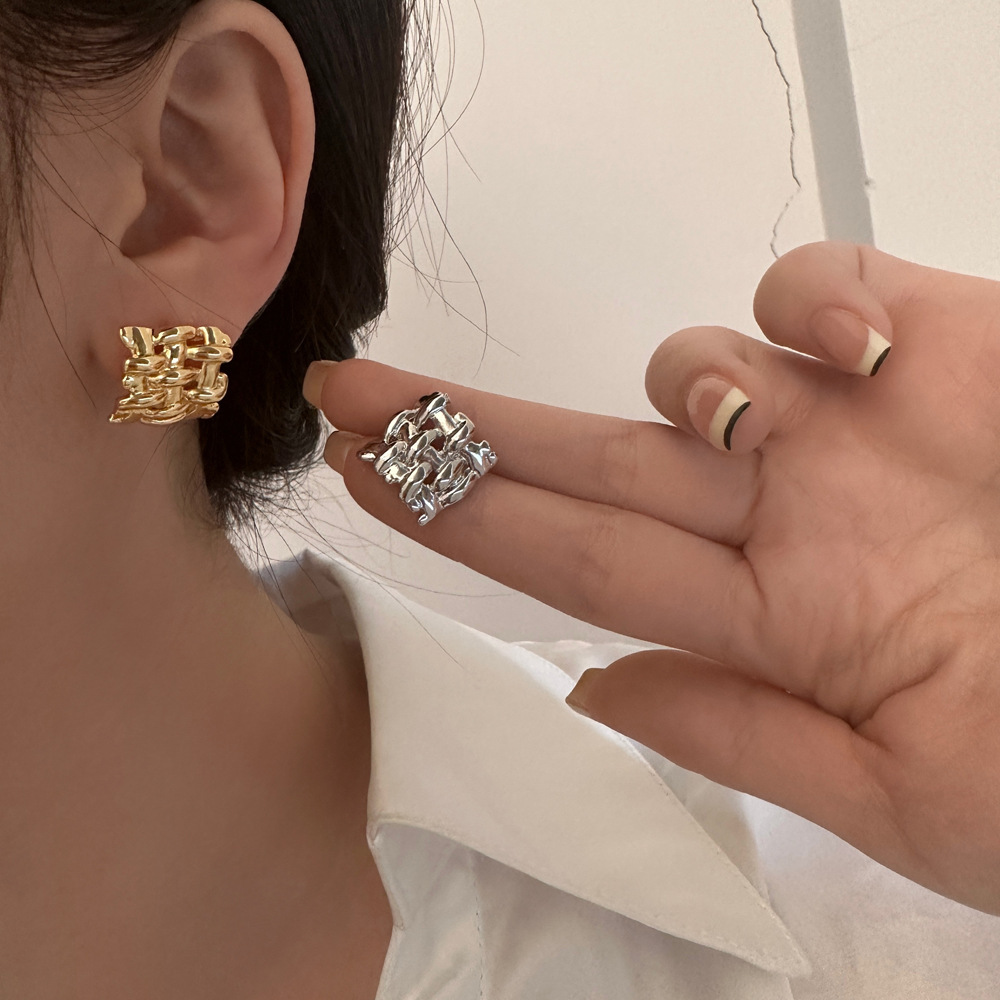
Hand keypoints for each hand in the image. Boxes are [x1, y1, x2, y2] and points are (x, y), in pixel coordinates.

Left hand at [303, 240, 999, 914]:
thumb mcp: (904, 795)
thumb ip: (740, 734)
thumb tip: (593, 691)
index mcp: (768, 623)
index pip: (570, 560)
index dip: (463, 517)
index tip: (365, 480)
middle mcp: (782, 518)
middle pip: (580, 460)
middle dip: (458, 423)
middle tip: (343, 391)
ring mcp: (844, 432)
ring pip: (688, 367)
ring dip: (680, 379)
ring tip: (734, 427)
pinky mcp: (926, 348)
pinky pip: (819, 290)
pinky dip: (809, 303)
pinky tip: (847, 355)